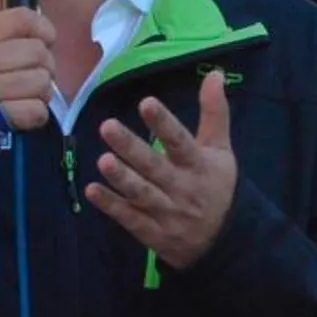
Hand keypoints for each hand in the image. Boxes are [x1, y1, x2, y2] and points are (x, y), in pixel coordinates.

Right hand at [0, 0, 55, 172]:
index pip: (22, 19)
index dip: (43, 27)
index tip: (45, 39)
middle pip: (37, 52)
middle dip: (45, 65)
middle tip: (35, 73)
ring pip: (41, 82)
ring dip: (41, 92)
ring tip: (27, 94)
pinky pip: (36, 110)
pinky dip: (35, 114)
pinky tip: (23, 112)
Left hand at [85, 70, 236, 269]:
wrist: (225, 242)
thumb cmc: (218, 186)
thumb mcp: (221, 150)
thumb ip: (214, 112)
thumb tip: (215, 73)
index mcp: (199, 165)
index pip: (180, 141)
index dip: (164, 123)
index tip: (146, 103)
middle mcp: (182, 188)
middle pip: (154, 166)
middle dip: (131, 148)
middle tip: (107, 126)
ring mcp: (166, 212)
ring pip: (141, 194)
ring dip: (121, 178)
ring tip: (102, 160)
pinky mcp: (152, 232)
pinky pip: (130, 218)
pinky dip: (111, 206)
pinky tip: (92, 190)